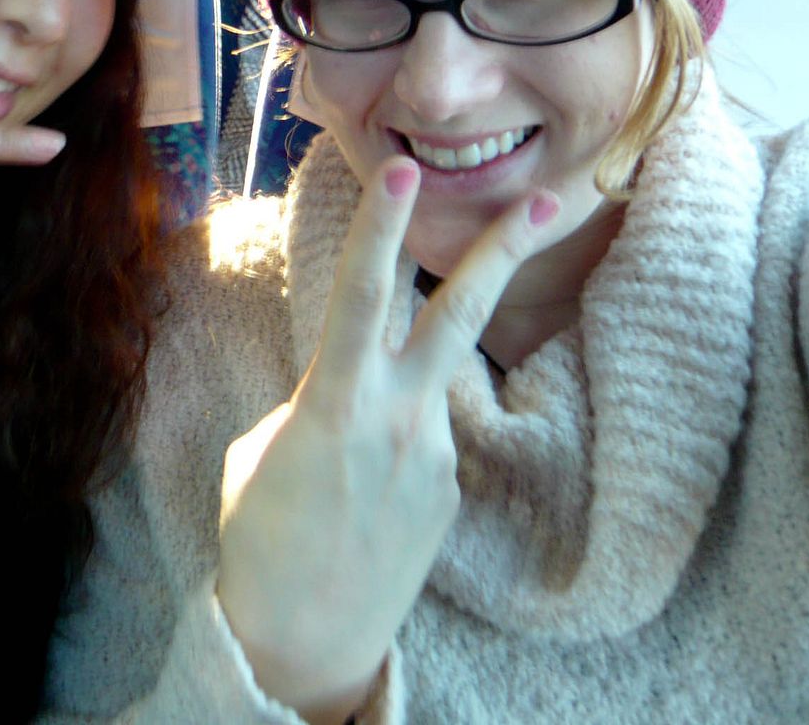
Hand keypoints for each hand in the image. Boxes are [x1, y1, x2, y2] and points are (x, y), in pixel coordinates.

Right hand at [216, 157, 559, 718]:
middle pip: (459, 315)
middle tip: (549, 200)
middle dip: (501, 250)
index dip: (379, 228)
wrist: (306, 637)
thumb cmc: (260, 538)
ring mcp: (434, 455)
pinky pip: (421, 438)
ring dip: (402, 384)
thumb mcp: (261, 452)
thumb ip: (311, 401)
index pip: (360, 294)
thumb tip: (346, 389)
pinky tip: (358, 499)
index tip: (402, 171)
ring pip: (429, 381)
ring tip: (350, 458)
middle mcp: (398, 417)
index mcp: (335, 402)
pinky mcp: (449, 491)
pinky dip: (390, 445)